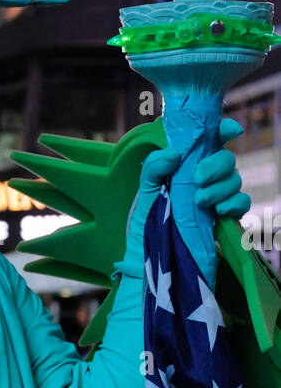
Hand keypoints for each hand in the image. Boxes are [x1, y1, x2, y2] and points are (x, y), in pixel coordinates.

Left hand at [118, 118, 249, 285]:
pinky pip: (241, 203)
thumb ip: (154, 168)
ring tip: (199, 201)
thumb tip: (174, 154)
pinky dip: (234, 203)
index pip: (211, 142)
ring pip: (235, 180)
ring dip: (220, 187)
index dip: (223, 131)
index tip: (227, 131)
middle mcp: (206, 179)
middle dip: (216, 166)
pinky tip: (218, 210)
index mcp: (188, 166)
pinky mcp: (224, 218)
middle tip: (197, 179)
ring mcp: (217, 197)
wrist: (150, 256)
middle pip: (227, 160)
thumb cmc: (146, 222)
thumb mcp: (145, 191)